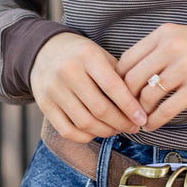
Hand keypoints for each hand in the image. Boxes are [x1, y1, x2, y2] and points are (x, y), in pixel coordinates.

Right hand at [30, 32, 147, 142]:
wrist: (45, 50)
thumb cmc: (82, 54)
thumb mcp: (101, 54)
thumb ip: (118, 76)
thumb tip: (139, 105)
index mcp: (88, 56)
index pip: (113, 86)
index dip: (130, 106)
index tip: (143, 119)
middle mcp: (68, 72)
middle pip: (100, 109)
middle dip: (121, 123)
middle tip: (133, 127)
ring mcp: (53, 90)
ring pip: (84, 123)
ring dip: (106, 132)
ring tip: (118, 129)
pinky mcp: (44, 105)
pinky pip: (67, 131)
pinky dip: (86, 137)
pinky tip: (97, 132)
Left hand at [117, 24, 186, 131]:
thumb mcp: (181, 36)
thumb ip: (156, 50)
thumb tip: (130, 75)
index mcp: (164, 33)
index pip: (127, 59)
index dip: (119, 80)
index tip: (120, 92)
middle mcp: (171, 48)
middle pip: (132, 80)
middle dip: (126, 100)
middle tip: (126, 111)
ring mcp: (184, 68)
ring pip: (147, 96)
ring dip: (140, 112)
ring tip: (141, 119)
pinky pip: (166, 109)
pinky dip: (155, 121)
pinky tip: (153, 125)